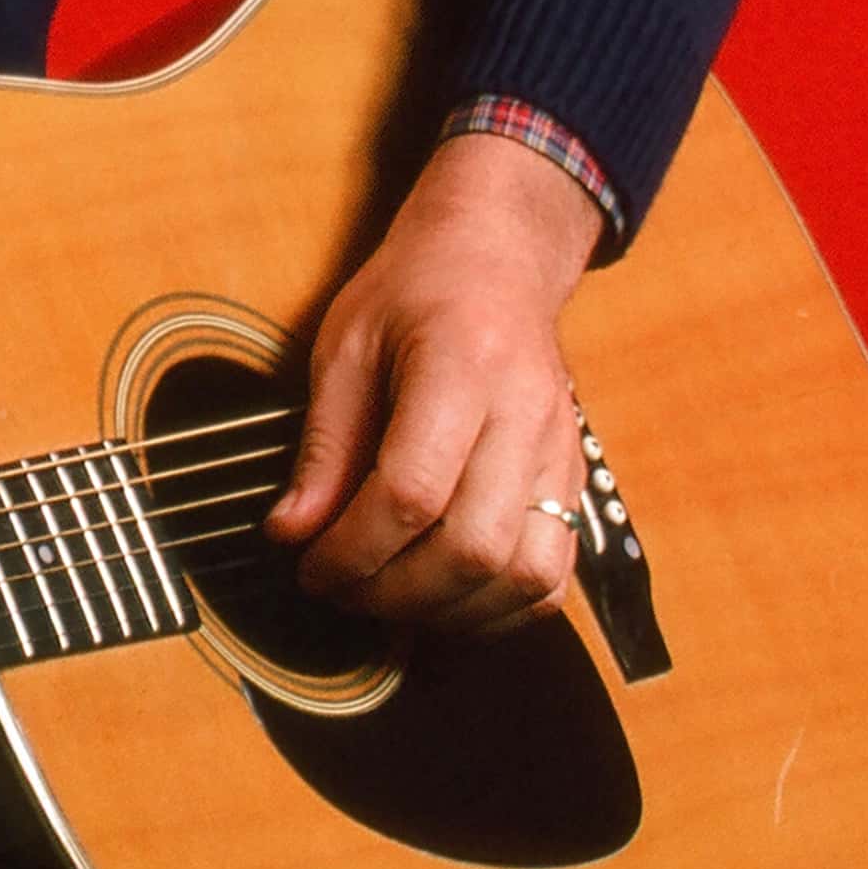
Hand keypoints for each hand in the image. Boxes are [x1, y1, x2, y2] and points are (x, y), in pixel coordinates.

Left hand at [259, 131, 604, 637]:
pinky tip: (444, 598)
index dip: (352, 548)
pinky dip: (498, 608)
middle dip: (394, 591)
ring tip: (386, 599)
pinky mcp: (576, 478)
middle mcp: (527, 413)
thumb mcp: (345, 345)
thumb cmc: (415, 292)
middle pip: (473, 547)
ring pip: (526, 575)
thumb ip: (323, 444)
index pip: (412, 491)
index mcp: (463, 364)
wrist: (497, 257)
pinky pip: (554, 574)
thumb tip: (291, 532)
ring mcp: (562, 451)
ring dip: (448, 611)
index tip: (309, 565)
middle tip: (340, 588)